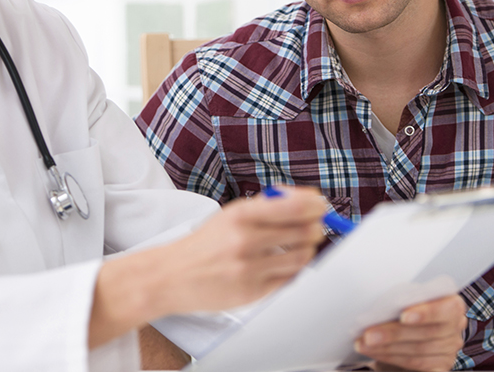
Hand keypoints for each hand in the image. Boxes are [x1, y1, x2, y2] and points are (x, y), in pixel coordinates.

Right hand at [89, 185, 326, 348]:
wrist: (172, 276)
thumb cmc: (204, 244)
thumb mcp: (230, 215)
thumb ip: (267, 206)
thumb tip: (307, 200)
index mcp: (240, 215)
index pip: (293, 206)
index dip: (315, 205)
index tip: (321, 205)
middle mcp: (245, 241)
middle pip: (303, 232)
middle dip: (316, 228)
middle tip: (315, 226)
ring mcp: (249, 269)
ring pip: (301, 257)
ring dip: (307, 249)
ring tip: (299, 245)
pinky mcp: (252, 292)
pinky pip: (289, 279)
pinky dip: (293, 270)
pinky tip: (284, 264)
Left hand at [355, 294, 466, 371]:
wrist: (416, 326)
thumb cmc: (409, 305)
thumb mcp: (411, 297)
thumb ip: (404, 299)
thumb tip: (380, 305)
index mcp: (453, 305)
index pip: (446, 309)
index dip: (425, 313)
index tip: (403, 316)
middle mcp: (455, 329)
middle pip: (425, 334)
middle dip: (393, 334)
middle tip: (368, 334)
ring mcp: (449, 351)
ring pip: (417, 353)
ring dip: (386, 349)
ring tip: (363, 344)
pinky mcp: (439, 367)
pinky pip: (416, 367)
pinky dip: (392, 359)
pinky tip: (375, 356)